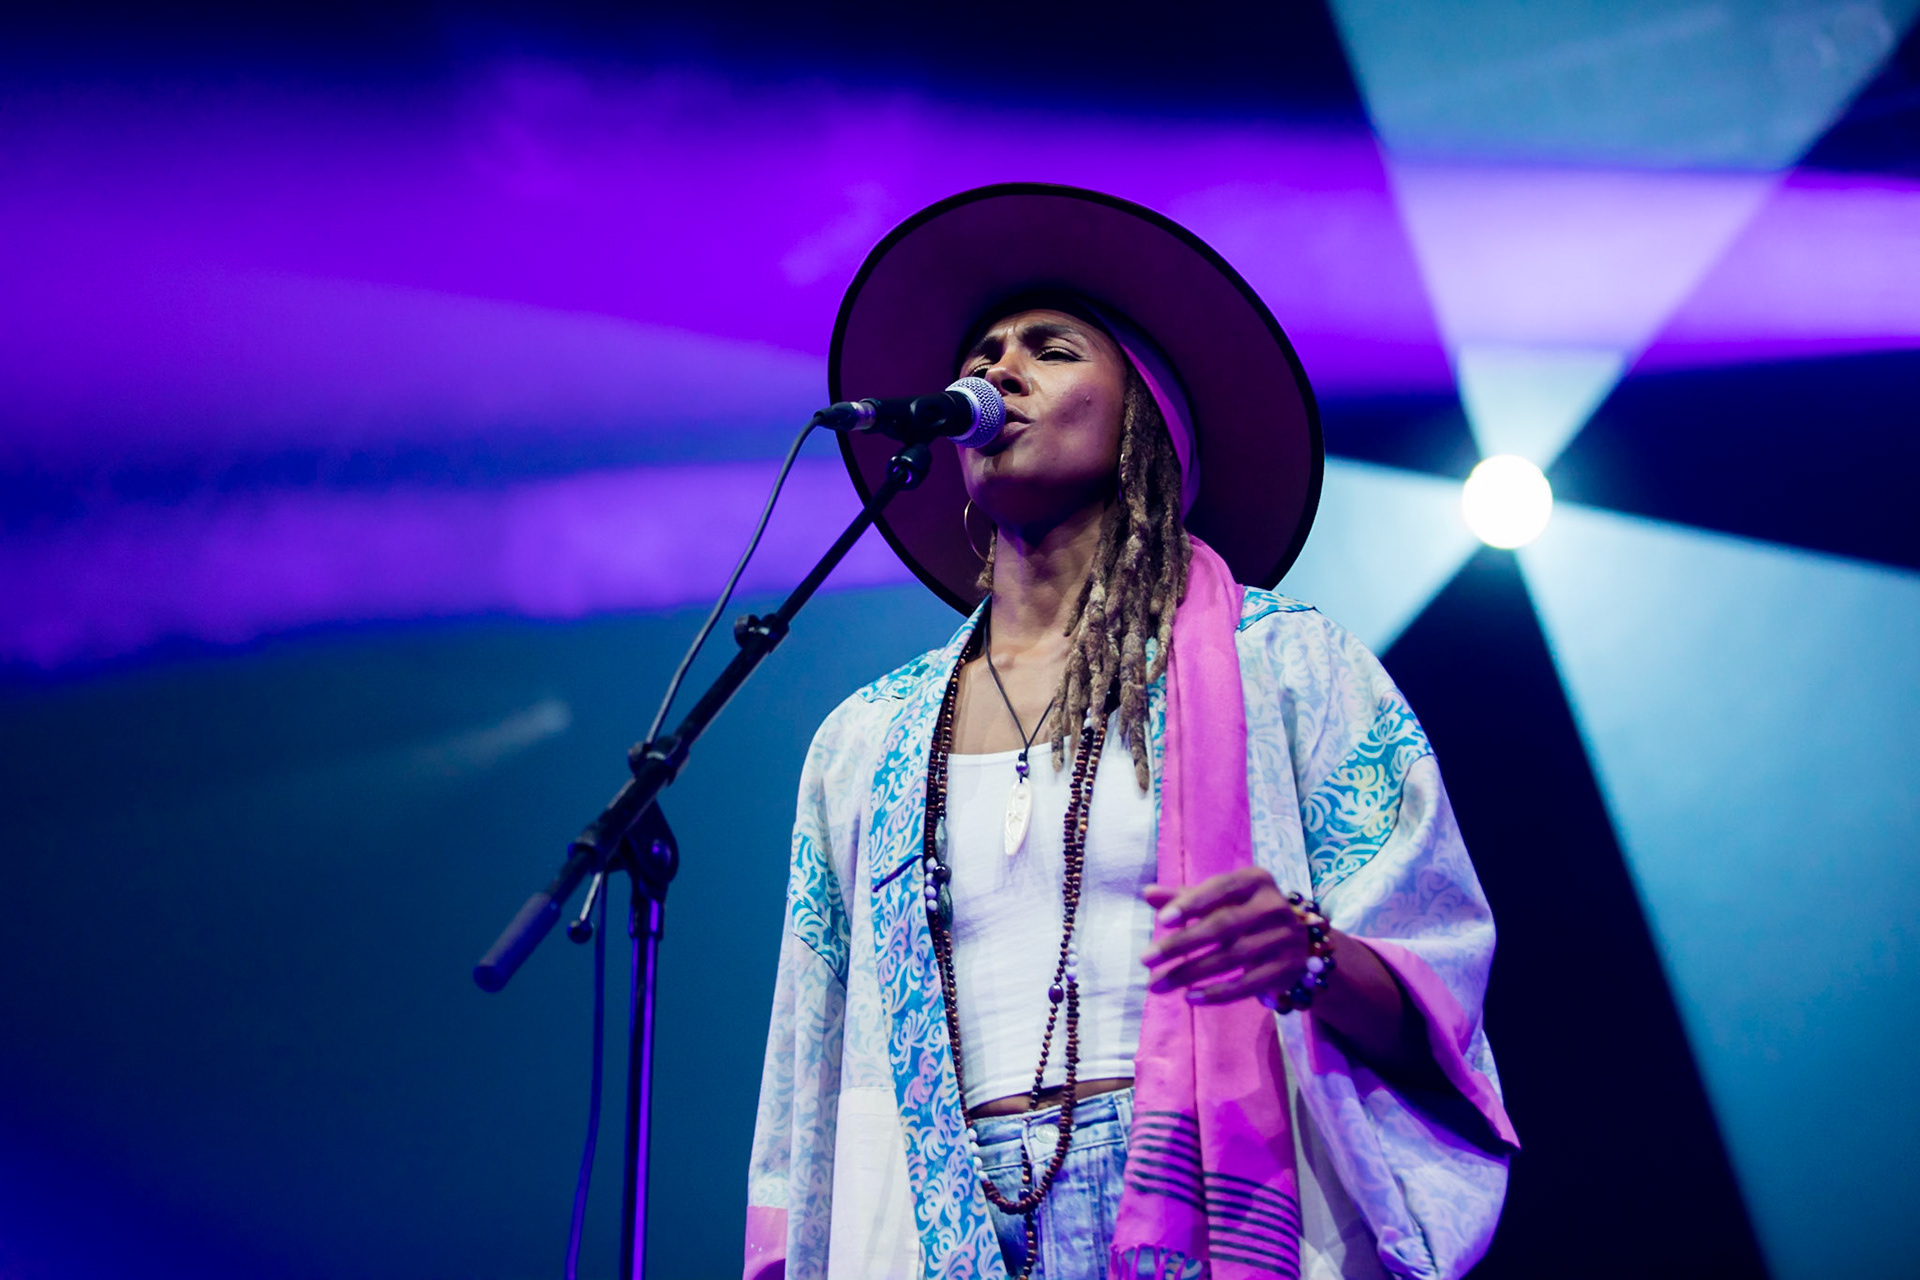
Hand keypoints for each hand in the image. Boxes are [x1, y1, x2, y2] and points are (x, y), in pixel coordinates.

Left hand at [1139, 867, 1314, 1005]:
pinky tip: (1189, 997)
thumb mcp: (1222, 899)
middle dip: (1181, 944)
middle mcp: (1275, 906)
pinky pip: (1247, 984)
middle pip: (1222, 926)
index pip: (1220, 889)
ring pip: (1231, 958)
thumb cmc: (1249, 914)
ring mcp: (1285, 939)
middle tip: (1146, 959)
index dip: (1191, 904)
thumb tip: (1148, 893)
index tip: (1161, 921)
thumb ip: (1186, 898)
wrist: (1304, 942)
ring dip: (1190, 973)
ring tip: (1157, 985)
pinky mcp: (1287, 970)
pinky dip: (1217, 993)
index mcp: (1256, 881)